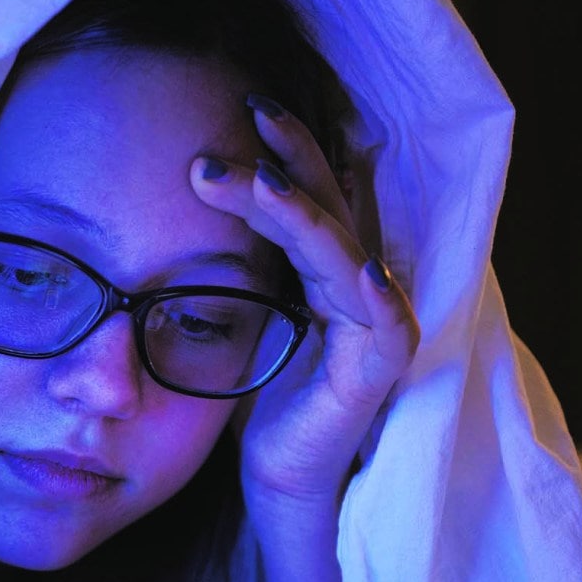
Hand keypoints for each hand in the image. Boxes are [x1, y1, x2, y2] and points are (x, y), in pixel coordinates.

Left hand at [190, 97, 417, 513]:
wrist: (278, 476)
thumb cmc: (260, 393)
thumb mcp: (237, 309)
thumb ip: (232, 259)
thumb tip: (190, 193)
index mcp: (320, 267)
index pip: (308, 193)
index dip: (287, 149)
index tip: (250, 104)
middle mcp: (352, 285)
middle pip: (325, 207)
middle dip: (288, 159)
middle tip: (248, 115)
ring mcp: (370, 325)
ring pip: (342, 253)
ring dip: (302, 214)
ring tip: (259, 182)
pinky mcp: (378, 374)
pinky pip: (390, 328)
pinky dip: (381, 297)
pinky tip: (365, 269)